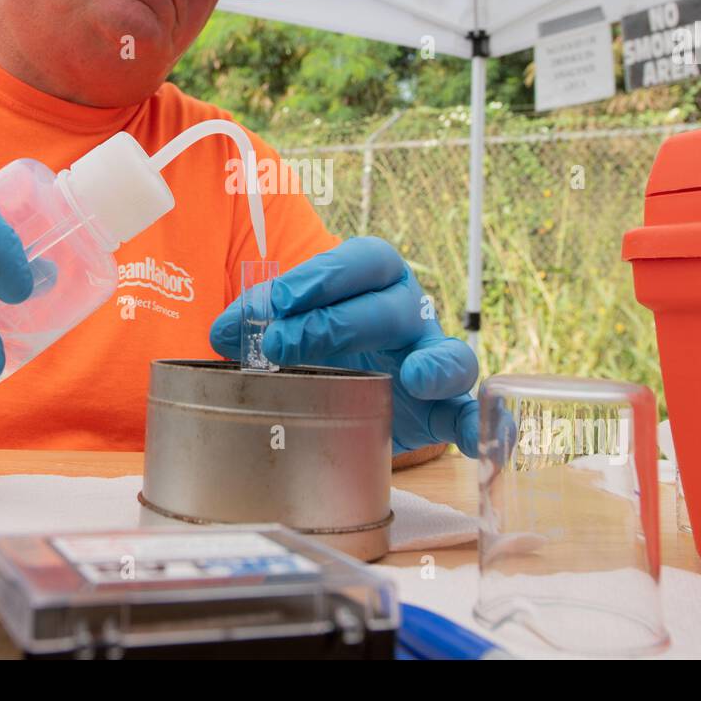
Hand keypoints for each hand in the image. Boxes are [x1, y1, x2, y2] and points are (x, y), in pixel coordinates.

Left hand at [209, 236, 481, 456]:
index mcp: (375, 279)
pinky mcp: (442, 410)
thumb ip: (257, 322)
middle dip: (336, 323)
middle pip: (393, 306)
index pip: (364, 260)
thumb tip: (222, 334)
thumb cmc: (315, 342)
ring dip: (435, 364)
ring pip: (449, 353)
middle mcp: (409, 313)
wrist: (342, 389)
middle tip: (280, 346)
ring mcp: (430, 360)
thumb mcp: (286, 324)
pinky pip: (469, 413)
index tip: (280, 300)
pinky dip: (477, 425)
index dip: (324, 275)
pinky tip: (477, 441)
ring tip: (415, 378)